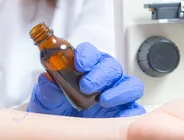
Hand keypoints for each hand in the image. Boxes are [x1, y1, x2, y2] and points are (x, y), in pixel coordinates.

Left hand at [27, 42, 144, 117]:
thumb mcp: (47, 100)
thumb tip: (48, 80)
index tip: (80, 63)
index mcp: (84, 69)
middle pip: (111, 66)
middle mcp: (102, 79)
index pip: (90, 53)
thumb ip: (48, 89)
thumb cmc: (57, 109)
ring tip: (103, 99)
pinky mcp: (124, 112)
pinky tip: (119, 115)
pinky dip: (131, 111)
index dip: (87, 54)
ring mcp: (115, 95)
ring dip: (119, 90)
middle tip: (87, 85)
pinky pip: (136, 108)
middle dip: (101, 73)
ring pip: (129, 84)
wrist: (63, 130)